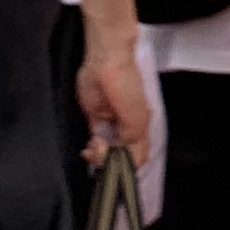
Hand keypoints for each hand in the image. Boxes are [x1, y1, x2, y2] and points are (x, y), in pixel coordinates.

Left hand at [78, 46, 150, 165]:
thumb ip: (133, 141)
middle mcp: (127, 130)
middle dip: (109, 162)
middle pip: (120, 157)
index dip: (126, 166)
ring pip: (106, 152)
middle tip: (98, 152)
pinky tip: (87, 147)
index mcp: (141, 130)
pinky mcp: (94, 120)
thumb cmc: (126, 88)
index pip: (138, 157)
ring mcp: (110, 126)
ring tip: (91, 148)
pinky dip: (91, 149)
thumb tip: (124, 159)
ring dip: (98, 156)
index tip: (113, 164)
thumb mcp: (137, 118)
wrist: (105, 63)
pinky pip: (94, 142)